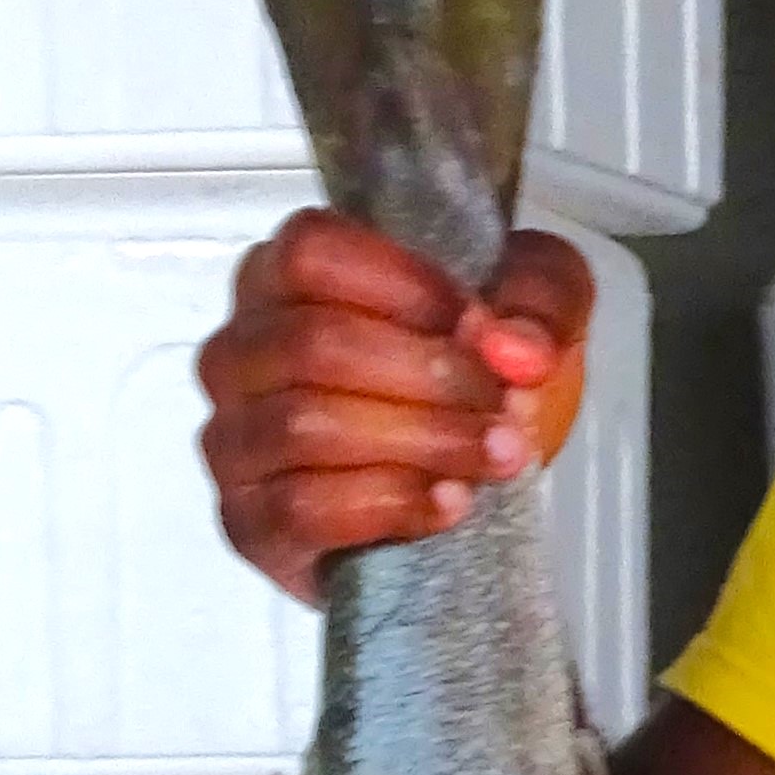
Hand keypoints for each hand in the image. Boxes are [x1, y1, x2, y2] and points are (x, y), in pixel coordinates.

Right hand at [196, 212, 593, 604]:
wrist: (467, 489)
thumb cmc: (475, 379)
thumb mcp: (532, 309)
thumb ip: (540, 298)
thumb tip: (514, 349)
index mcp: (285, 277)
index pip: (311, 253)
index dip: (406, 286)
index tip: (481, 327)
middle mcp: (240, 349)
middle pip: (315, 343)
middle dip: (429, 376)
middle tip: (507, 405)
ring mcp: (234, 438)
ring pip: (306, 425)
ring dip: (423, 442)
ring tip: (499, 456)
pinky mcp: (249, 521)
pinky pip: (303, 507)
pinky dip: (391, 504)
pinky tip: (451, 503)